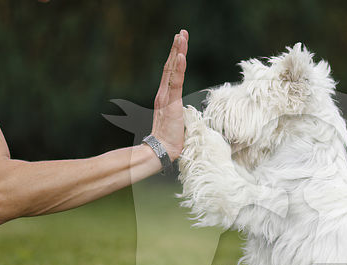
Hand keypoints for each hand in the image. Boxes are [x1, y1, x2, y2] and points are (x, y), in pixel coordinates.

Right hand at [151, 30, 187, 160]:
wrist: (161, 150)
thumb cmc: (170, 139)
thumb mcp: (176, 121)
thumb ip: (178, 112)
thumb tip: (184, 113)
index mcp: (165, 97)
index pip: (172, 73)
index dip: (176, 57)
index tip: (180, 43)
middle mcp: (163, 94)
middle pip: (171, 66)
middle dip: (177, 48)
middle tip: (181, 32)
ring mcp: (166, 97)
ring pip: (172, 70)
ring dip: (177, 52)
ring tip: (181, 36)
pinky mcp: (171, 103)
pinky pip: (175, 82)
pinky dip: (178, 68)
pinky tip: (181, 55)